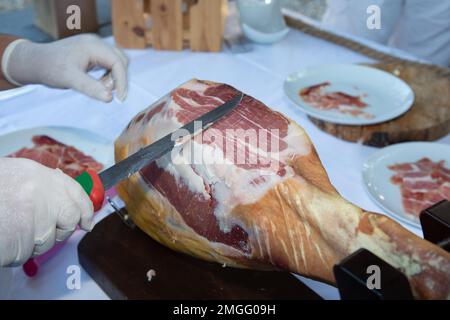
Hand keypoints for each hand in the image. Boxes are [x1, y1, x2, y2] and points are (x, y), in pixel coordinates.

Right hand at [0, 158, 93, 266]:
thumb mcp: (15, 176)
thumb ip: (42, 186)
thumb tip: (65, 200)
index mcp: (39, 175)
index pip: (76, 193)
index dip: (85, 209)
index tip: (87, 220)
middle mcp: (42, 193)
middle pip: (69, 218)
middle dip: (61, 228)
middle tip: (44, 229)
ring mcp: (34, 216)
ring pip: (48, 240)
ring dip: (32, 241)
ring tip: (9, 227)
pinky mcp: (23, 239)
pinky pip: (27, 253)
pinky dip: (15, 251)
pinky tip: (3, 237)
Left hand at [2, 34, 127, 101]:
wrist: (35, 62)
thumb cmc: (51, 69)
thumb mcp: (70, 80)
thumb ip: (91, 88)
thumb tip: (110, 99)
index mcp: (93, 46)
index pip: (118, 62)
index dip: (122, 81)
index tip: (120, 99)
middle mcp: (96, 43)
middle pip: (121, 60)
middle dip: (118, 78)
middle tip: (104, 91)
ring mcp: (95, 47)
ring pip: (117, 62)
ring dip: (114, 77)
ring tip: (99, 87)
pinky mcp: (93, 53)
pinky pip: (109, 63)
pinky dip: (108, 75)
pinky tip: (97, 83)